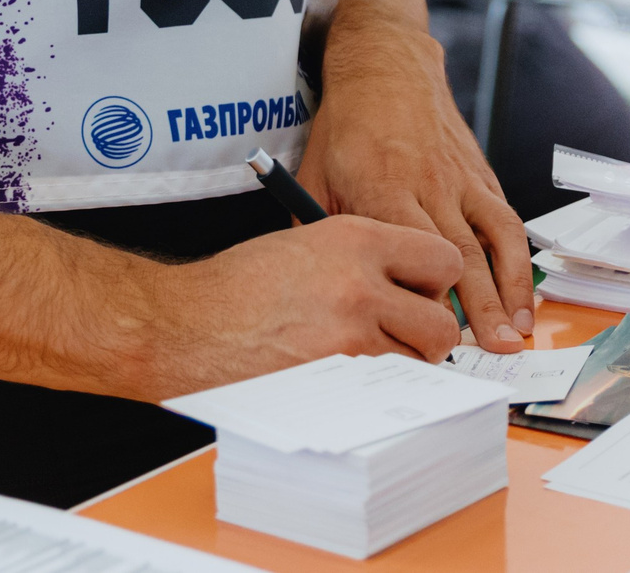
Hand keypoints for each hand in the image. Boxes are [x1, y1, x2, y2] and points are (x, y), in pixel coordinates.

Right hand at [141, 214, 464, 394]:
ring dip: (402, 364)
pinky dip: (374, 390)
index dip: (434, 281)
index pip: (442, 258)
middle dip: (428, 334)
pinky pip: (383, 390)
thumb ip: (360, 260)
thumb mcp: (305, 246)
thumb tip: (405, 287)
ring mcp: (351, 336)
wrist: (185, 324)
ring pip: (419, 362)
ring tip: (366, 356)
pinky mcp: (336, 380)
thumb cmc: (234, 287)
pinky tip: (344, 378)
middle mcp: (361, 284)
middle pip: (443, 321)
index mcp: (355, 239)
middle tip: (402, 335)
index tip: (420, 292)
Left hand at [299, 21, 536, 353]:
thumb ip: (320, 230)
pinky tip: (520, 291)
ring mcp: (461, 178)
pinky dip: (518, 259)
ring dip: (511, 287)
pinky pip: (505, 219)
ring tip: (520, 329)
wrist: (386, 67)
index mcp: (383, 187)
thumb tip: (324, 283)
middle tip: (496, 349)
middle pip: (462, 253)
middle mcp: (430, 184)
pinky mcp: (479, 174)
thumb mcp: (315, 175)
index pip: (413, 252)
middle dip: (483, 306)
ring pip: (496, 237)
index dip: (430, 298)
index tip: (436, 340)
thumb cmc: (345, 126)